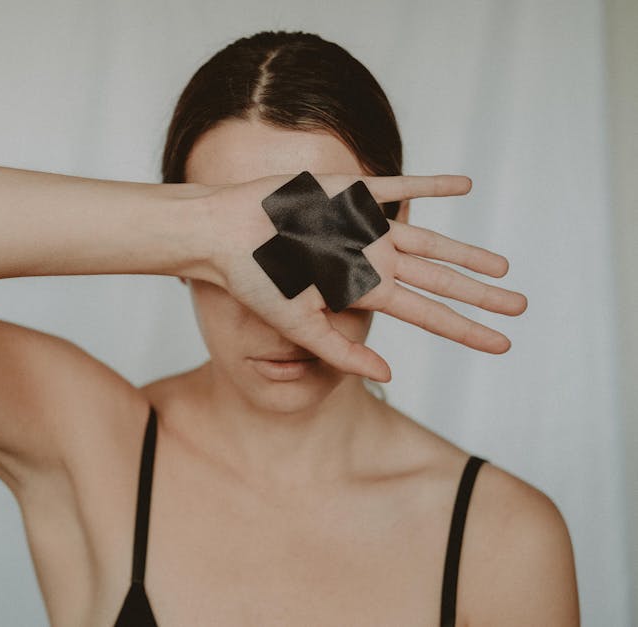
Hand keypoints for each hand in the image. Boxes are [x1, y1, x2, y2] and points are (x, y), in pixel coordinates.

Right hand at [203, 172, 527, 381]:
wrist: (223, 234)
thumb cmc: (253, 281)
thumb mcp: (298, 325)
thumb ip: (341, 350)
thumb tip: (389, 377)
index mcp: (361, 291)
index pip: (427, 315)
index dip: (466, 330)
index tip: (502, 345)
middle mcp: (371, 260)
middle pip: (439, 280)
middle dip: (481, 295)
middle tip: (521, 306)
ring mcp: (364, 227)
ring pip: (429, 240)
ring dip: (466, 251)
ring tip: (502, 265)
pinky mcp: (350, 193)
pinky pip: (399, 187)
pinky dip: (431, 185)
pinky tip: (464, 184)